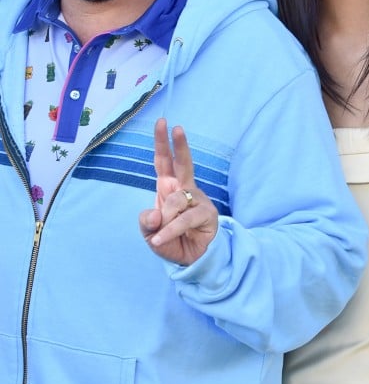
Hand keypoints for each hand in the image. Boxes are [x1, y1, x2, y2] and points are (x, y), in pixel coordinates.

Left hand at [139, 118, 218, 264]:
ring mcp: (197, 201)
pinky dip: (169, 231)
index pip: (164, 162)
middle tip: (176, 127)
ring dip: (165, 220)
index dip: (162, 143)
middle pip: (183, 163)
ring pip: (176, 200)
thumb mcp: (149, 234)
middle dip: (179, 145)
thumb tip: (156, 214)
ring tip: (159, 236)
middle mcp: (184, 190)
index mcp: (168, 188)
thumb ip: (147, 222)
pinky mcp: (207, 214)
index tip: (163, 123)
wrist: (191, 260)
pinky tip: (159, 240)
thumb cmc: (170, 241)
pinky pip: (184, 219)